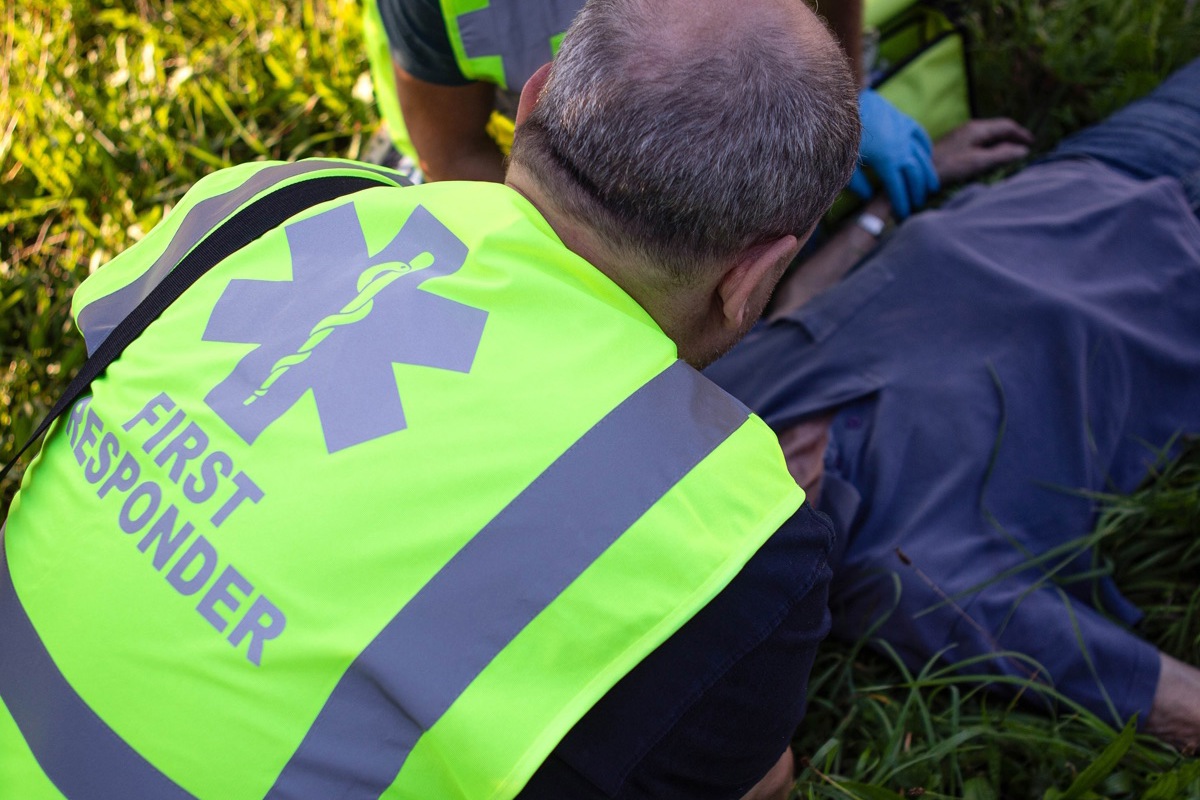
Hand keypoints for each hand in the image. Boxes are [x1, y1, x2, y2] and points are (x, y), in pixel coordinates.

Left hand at [848, 89, 938, 218]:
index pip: (897, 188)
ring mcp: (905, 133)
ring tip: (932, 187)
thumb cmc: (844, 133)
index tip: (902, 214)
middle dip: (917, 191)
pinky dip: (926, 147)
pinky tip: (928, 156)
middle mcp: (901, 149)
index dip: (901, 202)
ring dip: (928, 173)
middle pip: (915, 175)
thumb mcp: (846, 161)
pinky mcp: (904, 120)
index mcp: (886, 161)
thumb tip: (867, 196)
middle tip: (918, 204)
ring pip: (922, 157)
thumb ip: (857, 182)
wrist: (851, 101)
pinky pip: (920, 136)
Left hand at [931, 117, 1033, 184]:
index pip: (1006, 125)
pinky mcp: (955, 145)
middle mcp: (970, 128)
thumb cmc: (948, 167)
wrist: (917, 172)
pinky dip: (991, 148)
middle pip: (998, 129)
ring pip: (988, 136)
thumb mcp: (978, 161)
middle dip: (1013, 138)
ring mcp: (961, 136)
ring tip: (1012, 154)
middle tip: (1025, 149)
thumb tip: (1022, 150)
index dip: (1021, 134)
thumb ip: (1001, 155)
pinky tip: (991, 159)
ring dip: (1002, 143)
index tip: (1033, 143)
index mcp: (977, 128)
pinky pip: (979, 143)